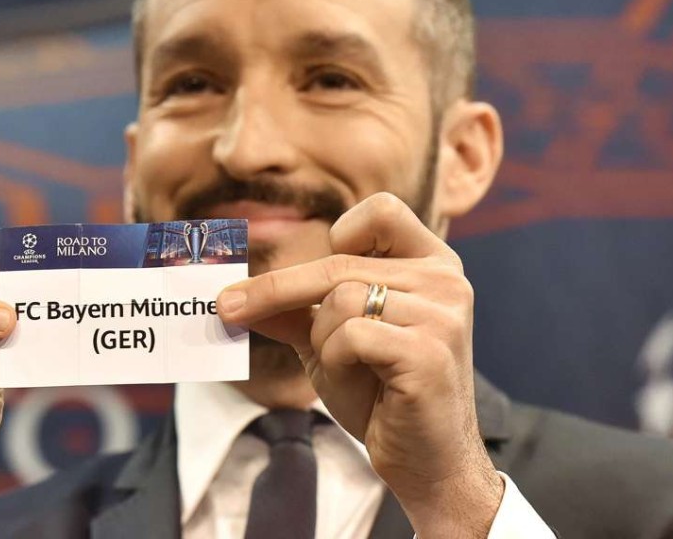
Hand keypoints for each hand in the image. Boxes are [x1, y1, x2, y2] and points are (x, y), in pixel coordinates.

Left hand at [218, 193, 502, 537]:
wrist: (426, 462)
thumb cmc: (382, 396)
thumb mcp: (330, 343)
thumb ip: (292, 310)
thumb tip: (232, 293)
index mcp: (433, 264)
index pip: (381, 211)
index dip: (342, 232)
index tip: (314, 267)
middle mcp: (446, 280)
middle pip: (340, 261)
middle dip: (277, 289)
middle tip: (226, 307)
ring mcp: (443, 314)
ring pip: (341, 300)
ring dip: (323, 339)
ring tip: (347, 368)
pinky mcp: (429, 351)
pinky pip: (351, 336)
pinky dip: (336, 361)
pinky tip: (364, 383)